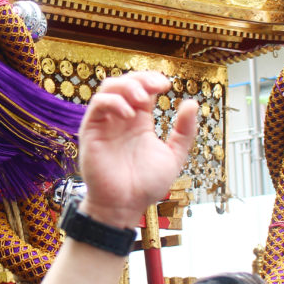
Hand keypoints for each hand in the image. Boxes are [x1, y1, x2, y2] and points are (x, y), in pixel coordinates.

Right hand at [78, 71, 198, 228]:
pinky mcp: (91, 131)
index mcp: (139, 121)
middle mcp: (121, 119)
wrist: (125, 206)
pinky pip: (97, 105)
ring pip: (108, 88)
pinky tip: (129, 114)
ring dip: (127, 86)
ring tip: (142, 98)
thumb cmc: (146, 185)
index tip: (167, 85)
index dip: (152, 80)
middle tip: (156, 86)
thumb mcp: (174, 155)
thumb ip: (184, 131)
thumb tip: (192, 103)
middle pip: (125, 82)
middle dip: (141, 78)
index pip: (142, 88)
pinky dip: (113, 102)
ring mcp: (105, 123)